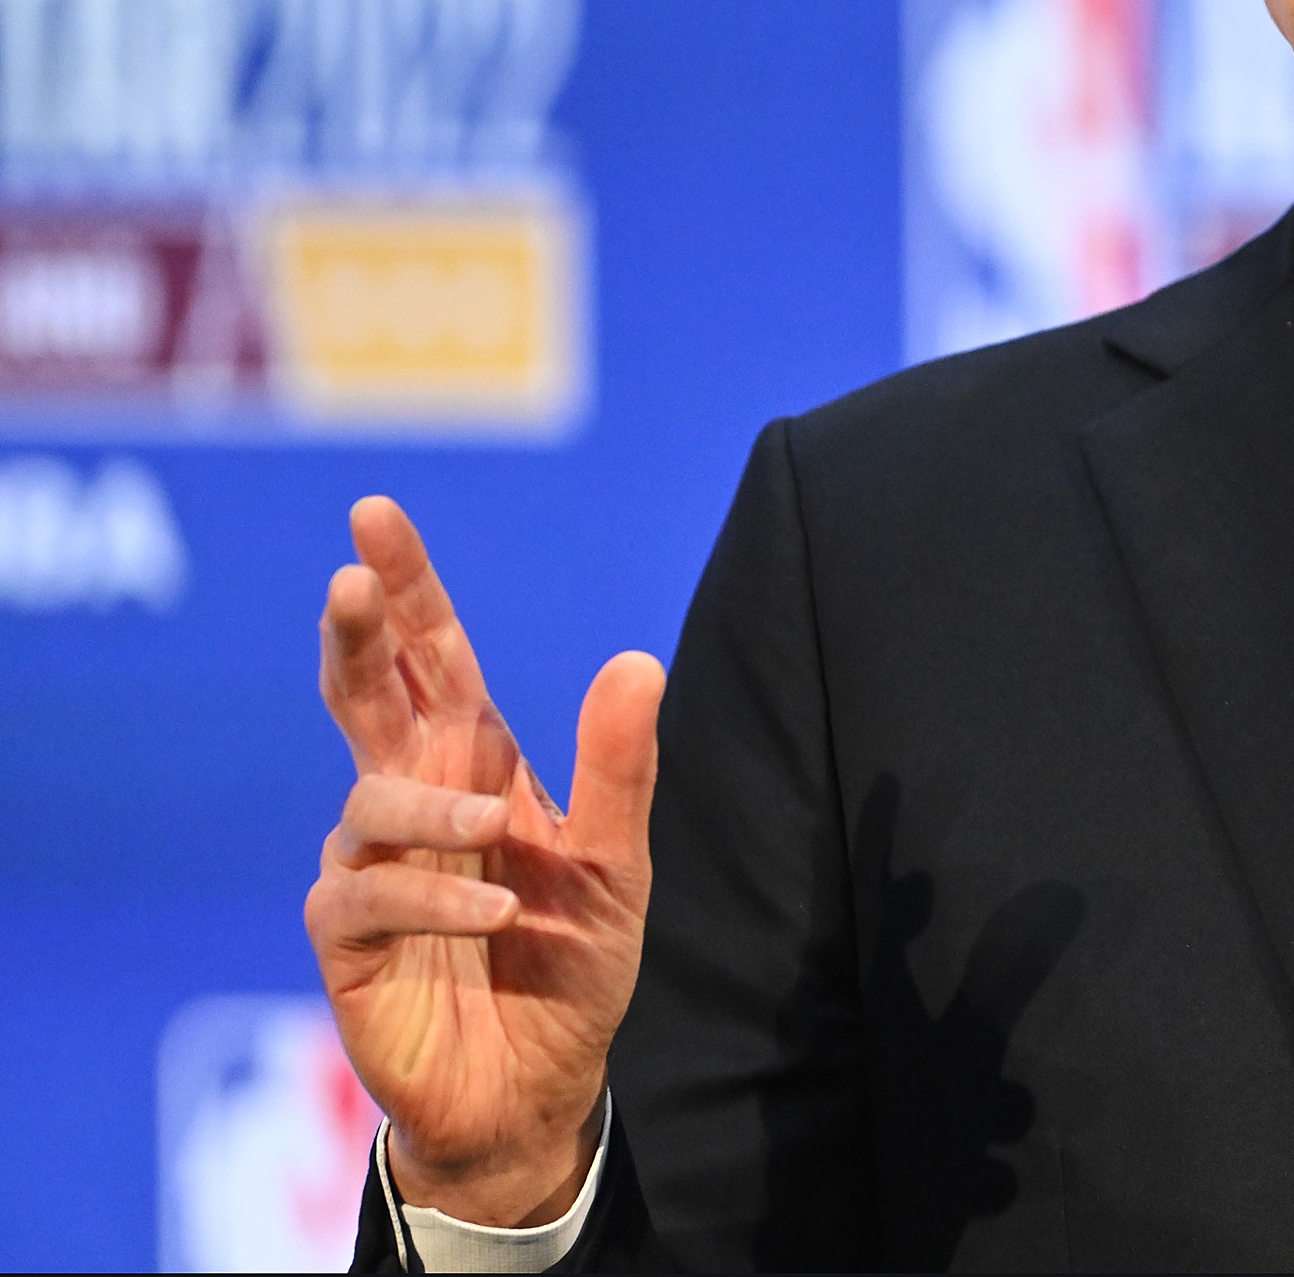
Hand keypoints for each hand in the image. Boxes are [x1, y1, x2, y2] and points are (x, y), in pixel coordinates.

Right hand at [303, 496, 665, 1227]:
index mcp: (477, 761)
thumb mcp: (618, 862)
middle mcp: (415, 799)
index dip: (406, 587)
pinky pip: (366, 894)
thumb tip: (635, 658)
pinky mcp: (349, 938)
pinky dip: (432, 897)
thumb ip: (620, 765)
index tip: (373, 516)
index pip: (433, 656)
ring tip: (494, 822)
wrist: (539, 1085)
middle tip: (350, 581)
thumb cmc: (569, 962)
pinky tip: (494, 915)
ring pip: (370, 801)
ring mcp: (374, 866)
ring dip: (430, 805)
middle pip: (367, 696)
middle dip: (357, 636)